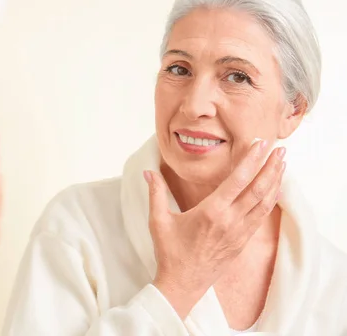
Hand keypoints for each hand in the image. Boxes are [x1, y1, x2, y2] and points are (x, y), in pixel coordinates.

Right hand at [145, 140, 284, 317]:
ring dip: (275, 182)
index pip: (237, 180)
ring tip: (282, 165)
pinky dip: (270, 200)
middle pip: (258, 189)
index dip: (251, 160)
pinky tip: (273, 191)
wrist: (183, 285)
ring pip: (264, 203)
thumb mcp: (158, 221)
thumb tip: (148, 172)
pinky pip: (260, 217)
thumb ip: (156, 193)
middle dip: (270, 167)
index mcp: (211, 212)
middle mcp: (230, 221)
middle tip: (280, 149)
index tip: (260, 144)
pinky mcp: (242, 242)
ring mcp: (239, 233)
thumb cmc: (170, 252)